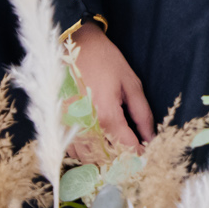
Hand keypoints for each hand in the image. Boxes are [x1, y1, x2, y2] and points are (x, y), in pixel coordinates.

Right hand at [67, 22, 153, 158]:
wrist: (74, 45)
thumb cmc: (106, 62)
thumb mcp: (131, 84)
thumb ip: (142, 114)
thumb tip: (150, 137)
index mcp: (106, 115)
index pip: (127, 148)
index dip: (139, 155)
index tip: (147, 155)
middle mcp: (85, 127)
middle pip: (106, 159)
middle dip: (121, 161)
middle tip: (133, 156)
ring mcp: (68, 128)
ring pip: (87, 159)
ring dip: (103, 160)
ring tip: (116, 152)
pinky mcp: (58, 126)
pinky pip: (73, 152)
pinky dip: (87, 154)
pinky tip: (97, 145)